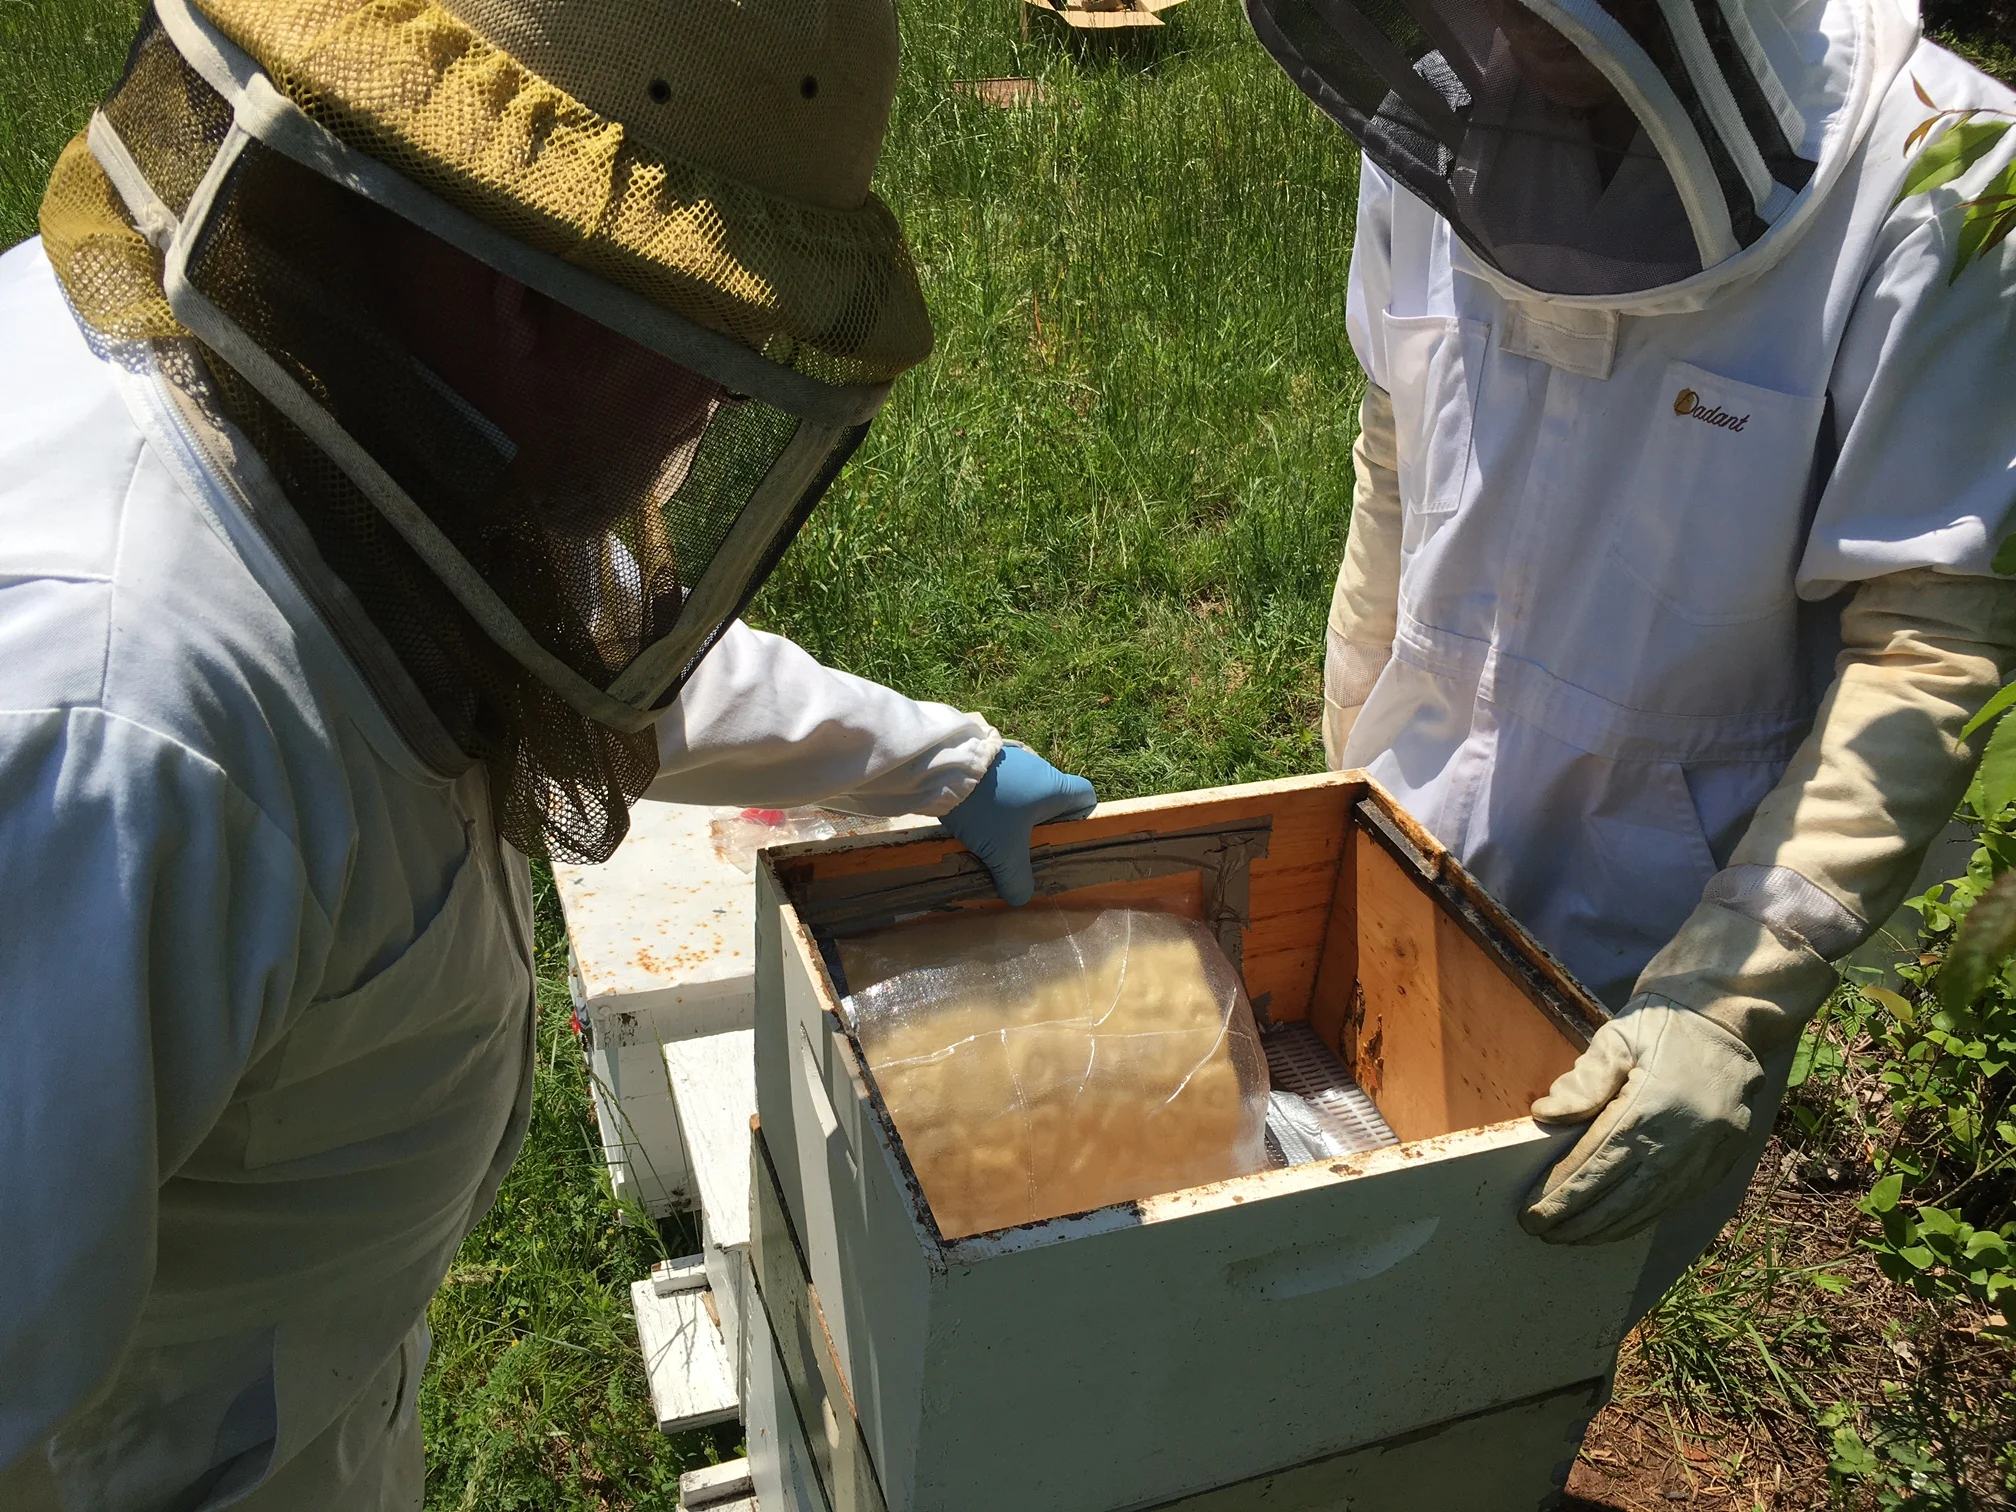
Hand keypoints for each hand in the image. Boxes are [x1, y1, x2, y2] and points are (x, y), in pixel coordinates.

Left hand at [941, 746, 1096, 905]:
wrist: (944, 768)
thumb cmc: (986, 809)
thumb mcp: (1003, 852)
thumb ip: (1016, 879)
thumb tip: (1021, 897)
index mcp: (1055, 787)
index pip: (1086, 797)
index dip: (1081, 818)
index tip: (1061, 838)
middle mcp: (1040, 767)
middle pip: (1054, 798)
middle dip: (1042, 824)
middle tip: (1024, 846)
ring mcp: (1015, 758)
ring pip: (1026, 790)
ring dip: (1016, 812)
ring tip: (995, 833)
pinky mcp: (991, 756)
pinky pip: (1005, 781)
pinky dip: (998, 797)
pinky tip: (979, 813)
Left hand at [1519, 1001, 1764, 1245]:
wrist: (1729, 1017)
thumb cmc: (1663, 1023)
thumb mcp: (1617, 1038)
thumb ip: (1583, 1081)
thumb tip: (1545, 1116)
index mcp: (1652, 1106)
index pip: (1597, 1164)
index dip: (1563, 1192)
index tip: (1532, 1211)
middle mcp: (1682, 1140)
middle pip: (1620, 1195)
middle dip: (1577, 1218)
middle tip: (1540, 1231)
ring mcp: (1706, 1156)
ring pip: (1649, 1206)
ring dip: (1607, 1227)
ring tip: (1570, 1236)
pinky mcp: (1721, 1162)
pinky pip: (1675, 1201)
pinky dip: (1641, 1218)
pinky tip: (1615, 1226)